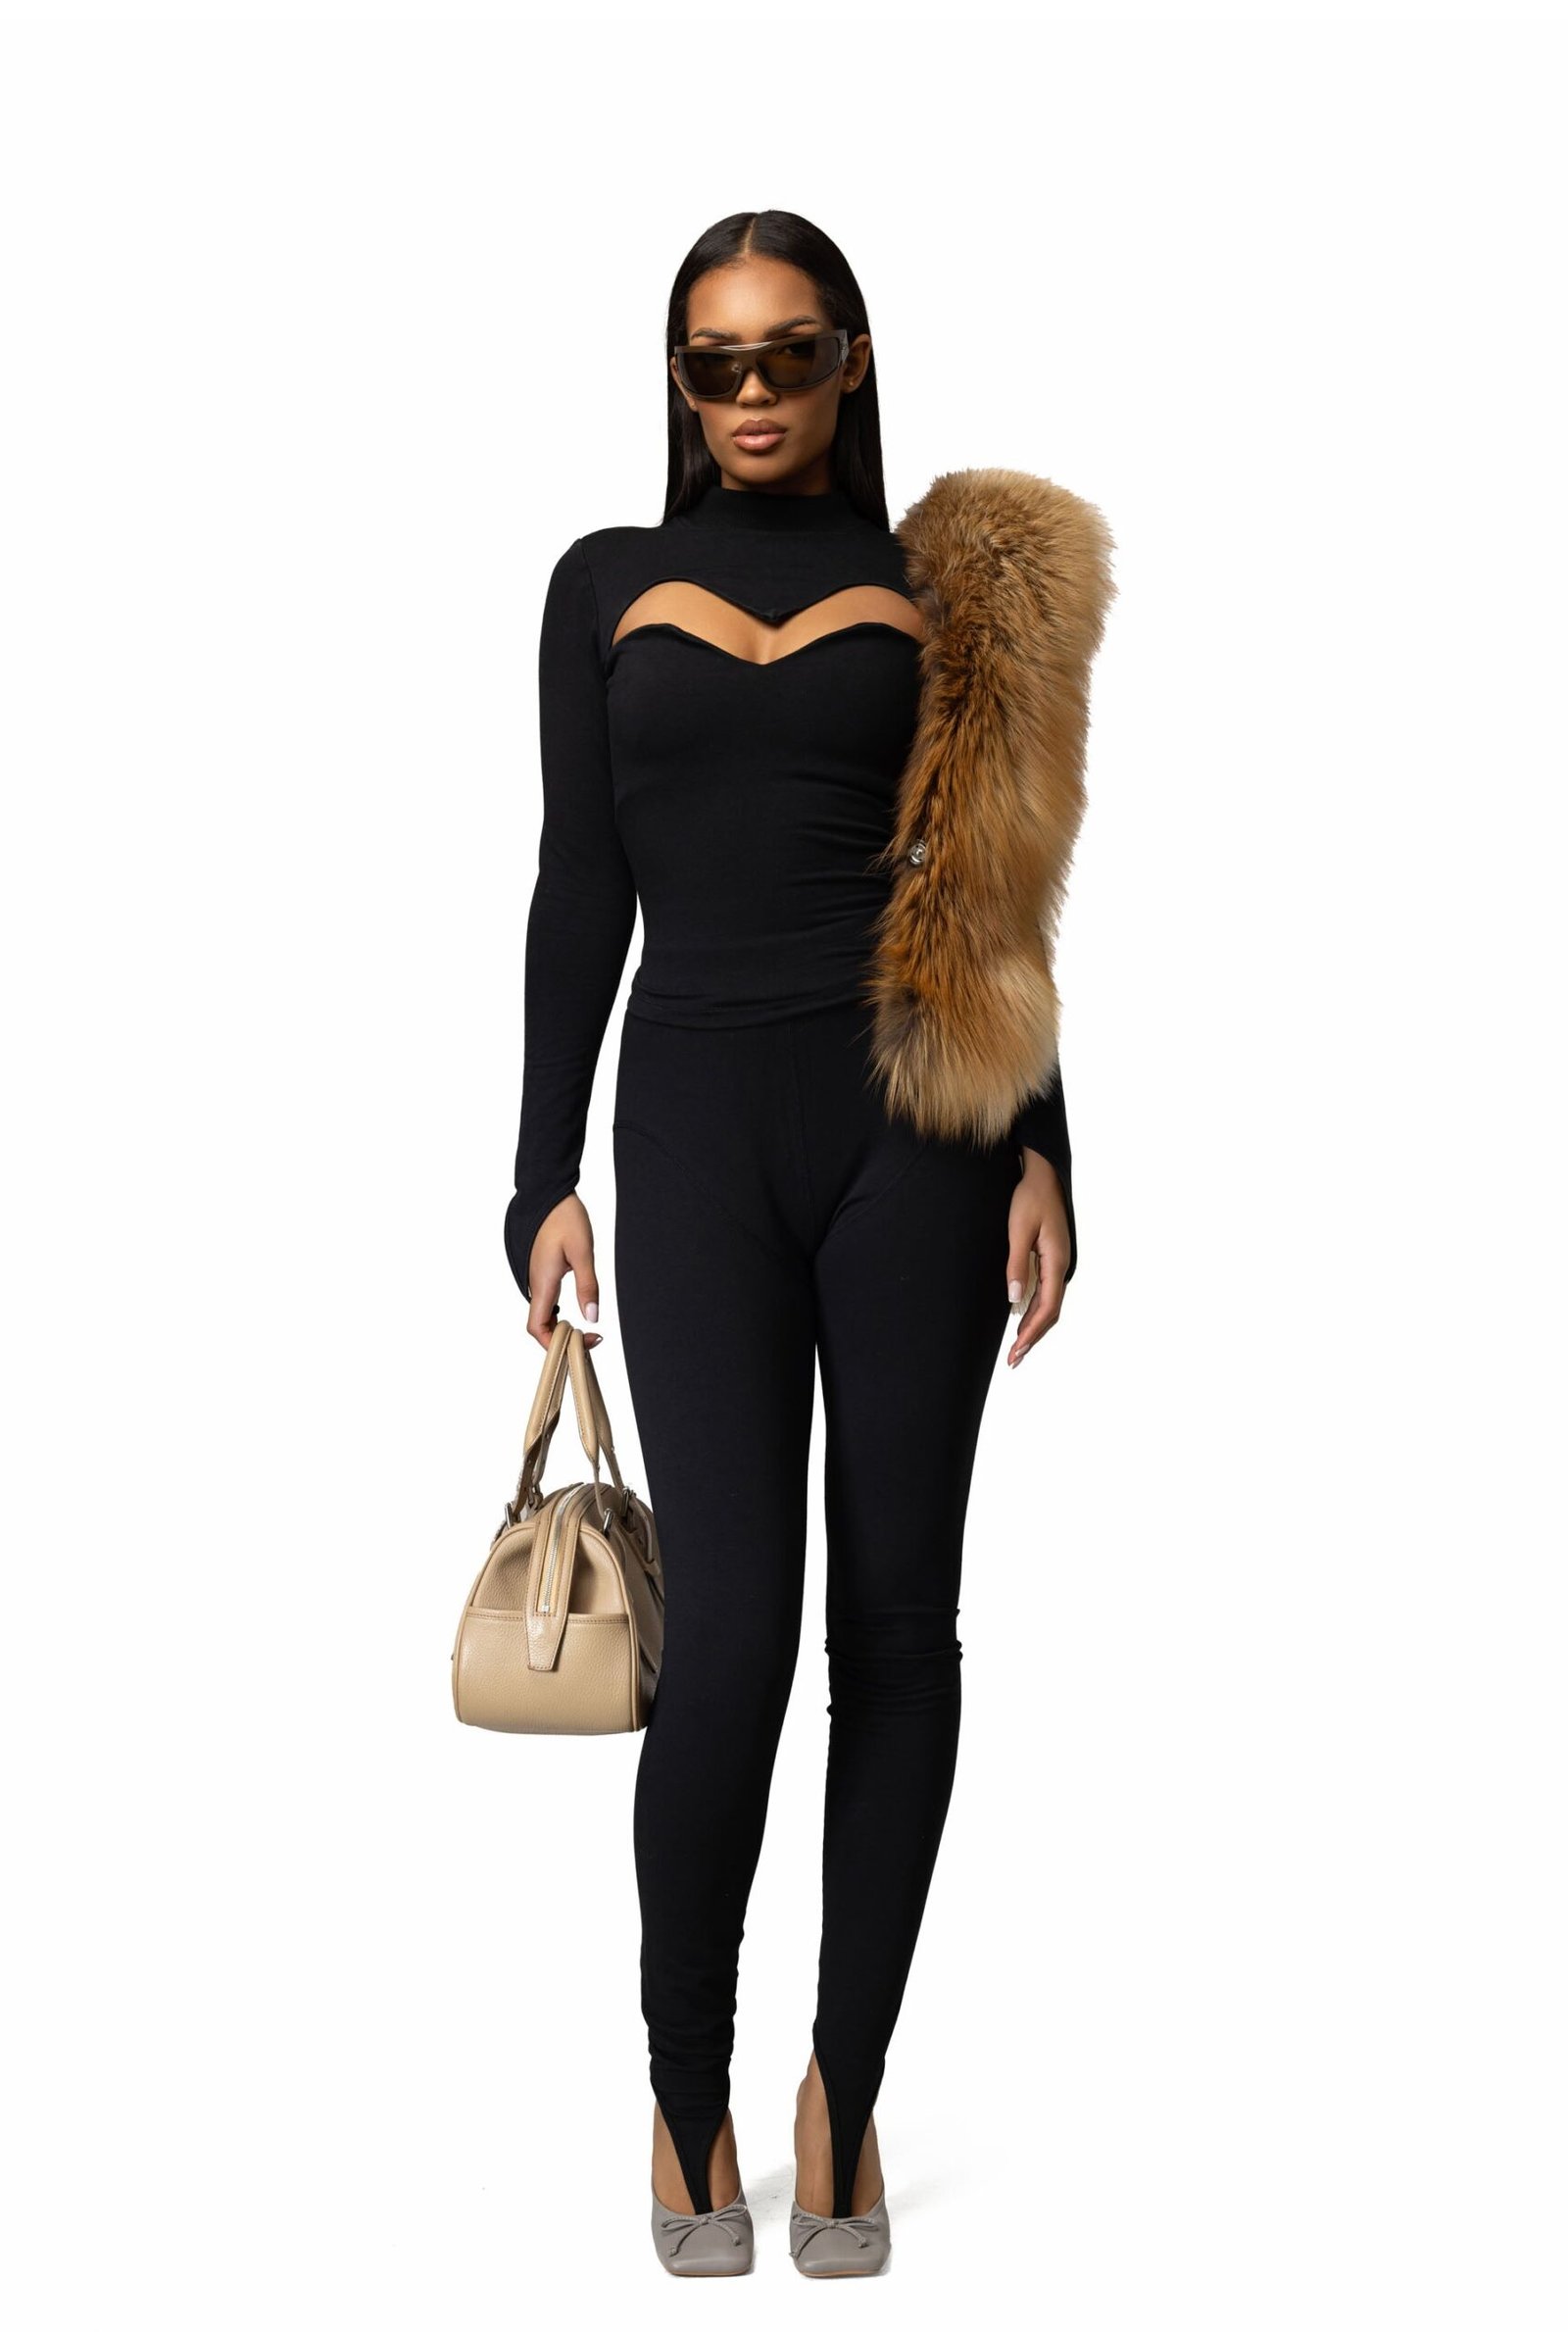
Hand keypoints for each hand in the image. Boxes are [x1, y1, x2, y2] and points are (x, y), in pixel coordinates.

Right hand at [527, 1193, 605, 1352]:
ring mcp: (538, 1279)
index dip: (554, 1344)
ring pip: (544, 1314)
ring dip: (562, 1328)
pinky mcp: (543, 1272)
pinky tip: (577, 1312)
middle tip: (593, 1339)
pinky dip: (560, 1315)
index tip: (582, 1343)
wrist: (549, 1194)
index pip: (537, 1328)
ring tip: (588, 1332)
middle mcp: (536, 1284)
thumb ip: (588, 1285)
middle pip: (540, 1326)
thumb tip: (592, 1317)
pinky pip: (547, 1302)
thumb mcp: (583, 1251)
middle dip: (562, 1340)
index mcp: (543, 1282)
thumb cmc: (565, 1218)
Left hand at [1004, 1148, 1069, 1368]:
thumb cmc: (1030, 1198)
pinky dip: (1034, 1311)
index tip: (1016, 1351)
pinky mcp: (1052, 1260)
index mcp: (1056, 1262)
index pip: (1046, 1308)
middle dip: (1032, 1338)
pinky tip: (1021, 1320)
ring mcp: (1058, 1264)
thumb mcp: (1019, 1230)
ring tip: (1017, 1348)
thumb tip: (1013, 1300)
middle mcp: (1061, 1266)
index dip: (1031, 1333)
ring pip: (1049, 1305)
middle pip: (1050, 1313)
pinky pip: (1046, 1294)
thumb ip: (1016, 1264)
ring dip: (1033, 1327)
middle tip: (1013, 1360)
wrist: (1043, 1175)